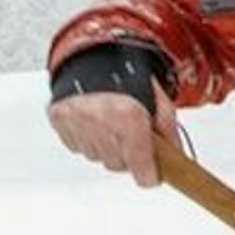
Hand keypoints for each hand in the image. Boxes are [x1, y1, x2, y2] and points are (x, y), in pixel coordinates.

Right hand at [46, 89, 181, 187]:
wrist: (96, 56)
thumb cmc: (130, 78)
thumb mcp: (159, 102)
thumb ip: (169, 132)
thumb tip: (176, 158)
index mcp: (127, 115)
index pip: (138, 162)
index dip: (147, 175)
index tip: (151, 179)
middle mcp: (99, 119)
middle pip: (117, 164)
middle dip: (128, 157)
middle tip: (132, 141)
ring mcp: (76, 120)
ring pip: (96, 157)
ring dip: (107, 149)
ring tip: (112, 127)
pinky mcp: (59, 120)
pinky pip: (77, 146)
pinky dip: (88, 140)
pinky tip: (95, 123)